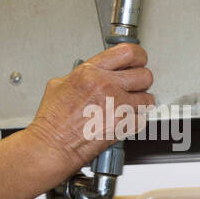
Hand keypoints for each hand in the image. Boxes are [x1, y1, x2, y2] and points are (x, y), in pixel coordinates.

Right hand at [26, 43, 154, 171]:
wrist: (52, 145)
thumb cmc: (52, 121)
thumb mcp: (59, 85)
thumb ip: (81, 75)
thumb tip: (93, 72)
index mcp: (90, 72)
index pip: (128, 52)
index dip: (138, 56)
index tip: (139, 61)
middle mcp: (106, 86)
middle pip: (145, 75)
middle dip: (142, 81)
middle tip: (136, 86)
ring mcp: (116, 106)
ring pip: (147, 99)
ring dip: (140, 103)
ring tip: (129, 106)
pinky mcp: (122, 125)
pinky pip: (141, 119)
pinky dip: (134, 122)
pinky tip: (122, 121)